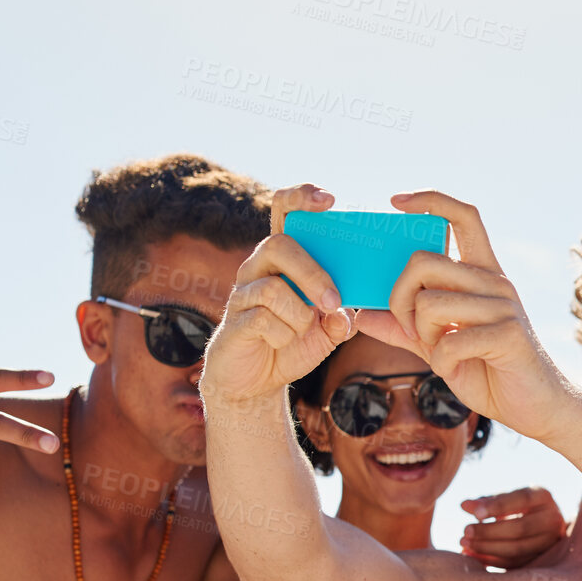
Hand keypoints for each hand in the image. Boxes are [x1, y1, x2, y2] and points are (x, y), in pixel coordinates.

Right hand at [203, 184, 354, 407]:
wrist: (255, 383)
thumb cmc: (292, 345)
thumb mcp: (328, 331)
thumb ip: (343, 318)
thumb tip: (347, 312)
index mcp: (284, 260)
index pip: (283, 212)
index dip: (300, 197)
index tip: (328, 200)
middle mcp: (258, 268)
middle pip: (279, 245)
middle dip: (312, 274)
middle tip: (333, 301)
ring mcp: (243, 293)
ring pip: (274, 289)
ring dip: (300, 315)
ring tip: (305, 331)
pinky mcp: (234, 321)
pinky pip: (263, 319)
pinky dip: (284, 335)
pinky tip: (283, 343)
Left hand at [352, 192, 577, 440]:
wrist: (537, 408)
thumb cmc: (490, 372)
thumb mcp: (439, 346)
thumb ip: (403, 328)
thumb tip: (360, 313)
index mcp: (483, 274)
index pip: (463, 217)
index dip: (430, 201)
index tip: (397, 203)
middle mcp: (495, 282)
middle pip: (424, 262)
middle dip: (399, 298)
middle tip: (410, 327)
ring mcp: (504, 307)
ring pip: (430, 304)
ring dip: (422, 336)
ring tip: (440, 354)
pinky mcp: (509, 335)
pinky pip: (448, 342)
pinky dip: (442, 363)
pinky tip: (457, 370)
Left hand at [460, 486, 566, 567]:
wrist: (544, 524)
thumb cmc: (519, 506)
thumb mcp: (506, 498)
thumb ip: (486, 502)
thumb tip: (464, 505)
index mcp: (543, 496)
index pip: (522, 499)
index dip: (498, 506)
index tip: (475, 514)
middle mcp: (552, 519)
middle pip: (520, 528)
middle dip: (489, 532)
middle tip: (465, 531)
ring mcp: (549, 542)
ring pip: (517, 549)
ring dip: (487, 549)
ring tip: (465, 544)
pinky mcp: (541, 559)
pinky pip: (514, 563)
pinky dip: (491, 561)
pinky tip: (473, 556)